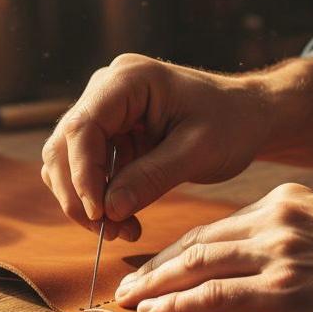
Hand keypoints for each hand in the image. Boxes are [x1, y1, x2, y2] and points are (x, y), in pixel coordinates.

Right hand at [41, 54, 272, 240]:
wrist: (247, 116)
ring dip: (85, 200)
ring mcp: (104, 109)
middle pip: (64, 144)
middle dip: (79, 194)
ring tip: (122, 229)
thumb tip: (109, 211)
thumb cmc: (231, 123)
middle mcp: (106, 89)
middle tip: (109, 232)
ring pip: (67, 160)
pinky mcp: (109, 132)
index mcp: (128, 79)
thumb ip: (152, 178)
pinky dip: (98, 197)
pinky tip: (125, 218)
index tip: (99, 214)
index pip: (83, 126)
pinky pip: (86, 168)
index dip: (82, 174)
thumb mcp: (198, 152)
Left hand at [114, 182, 312, 311]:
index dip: (178, 250)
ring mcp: (279, 253)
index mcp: (286, 202)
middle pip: (198, 242)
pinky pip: (216, 297)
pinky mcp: (284, 289)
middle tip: (125, 286)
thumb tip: (255, 260)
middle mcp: (276, 220)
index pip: (216, 226)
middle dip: (156, 267)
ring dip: (156, 286)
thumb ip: (291, 237)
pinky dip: (180, 306)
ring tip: (128, 303)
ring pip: (198, 265)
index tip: (154, 267)